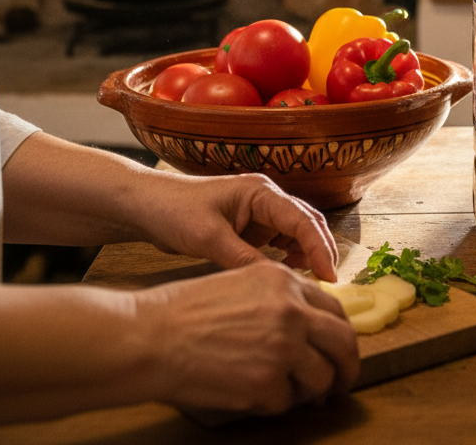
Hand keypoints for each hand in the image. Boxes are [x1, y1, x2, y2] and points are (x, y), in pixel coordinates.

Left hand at [134, 170, 338, 280]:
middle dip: (321, 250)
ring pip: (297, 233)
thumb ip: (243, 259)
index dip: (319, 247)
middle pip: (307, 223)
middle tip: (329, 282)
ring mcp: (260, 212)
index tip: (329, 276)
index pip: (302, 219)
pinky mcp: (251, 226)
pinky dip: (289, 257)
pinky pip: (280, 242)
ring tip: (311, 282)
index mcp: (261, 192)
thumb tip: (275, 284)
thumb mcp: (209, 238)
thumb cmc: (174, 212)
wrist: (146, 206)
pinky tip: (287, 275)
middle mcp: (267, 198)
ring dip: (307, 254)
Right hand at [135, 262, 359, 413]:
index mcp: (286, 282)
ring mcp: (282, 347)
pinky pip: (286, 402)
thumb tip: (310, 324)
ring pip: (322, 378)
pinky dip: (274, 404)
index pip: (335, 309)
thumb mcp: (243, 283)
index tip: (339, 350)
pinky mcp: (266, 383)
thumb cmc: (186, 311)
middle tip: (341, 382)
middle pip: (344, 342)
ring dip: (314, 391)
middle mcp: (292, 311)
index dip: (341, 334)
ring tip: (300, 396)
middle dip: (348, 367)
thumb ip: (280, 298)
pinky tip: (255, 396)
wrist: (152, 337)